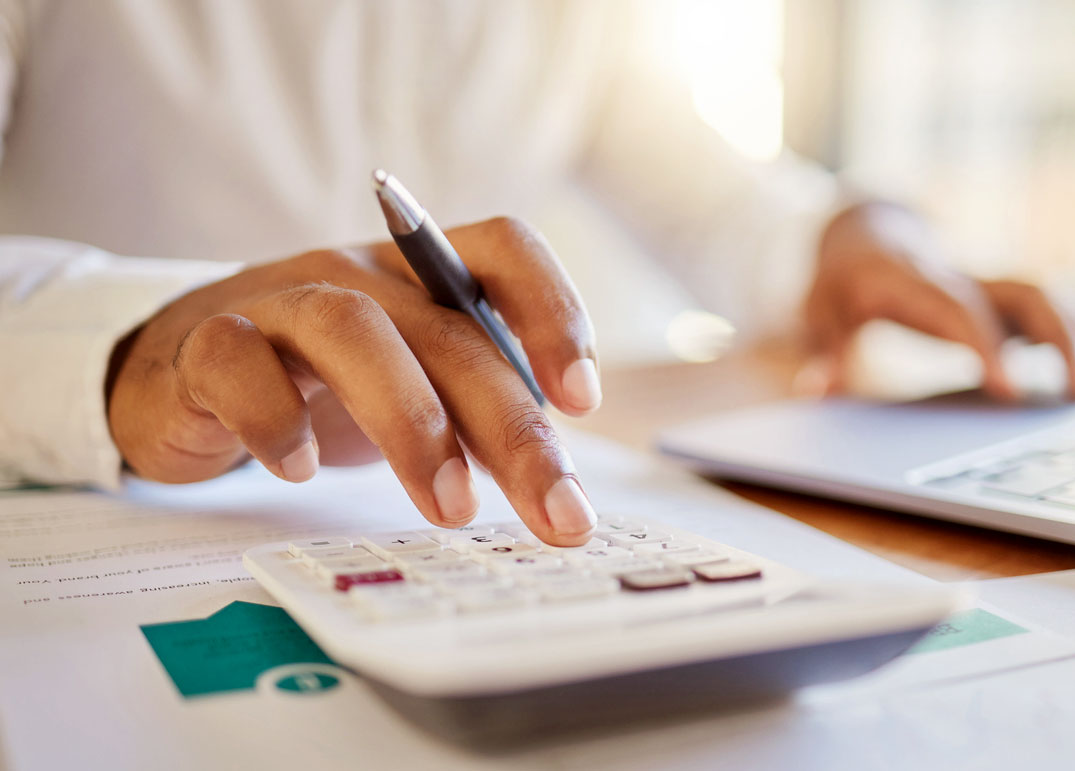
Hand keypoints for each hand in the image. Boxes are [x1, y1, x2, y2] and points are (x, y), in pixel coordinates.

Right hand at [106, 218, 602, 545]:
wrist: (184, 372)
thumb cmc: (321, 385)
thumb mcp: (414, 390)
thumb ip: (477, 418)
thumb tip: (556, 486)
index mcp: (422, 275)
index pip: (503, 249)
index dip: (553, 310)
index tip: (582, 401)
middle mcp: (359, 274)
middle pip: (448, 330)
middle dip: (512, 426)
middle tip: (555, 511)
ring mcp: (280, 299)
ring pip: (353, 330)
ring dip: (411, 422)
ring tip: (451, 507)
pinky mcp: (206, 343)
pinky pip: (238, 362)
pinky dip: (276, 418)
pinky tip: (300, 469)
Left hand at [802, 203, 1074, 400]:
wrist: (862, 235)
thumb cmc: (839, 282)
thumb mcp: (818, 313)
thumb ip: (824, 350)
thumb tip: (814, 391)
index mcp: (913, 280)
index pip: (959, 309)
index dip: (987, 345)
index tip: (1010, 391)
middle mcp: (960, 276)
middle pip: (1023, 295)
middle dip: (1061, 341)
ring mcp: (985, 282)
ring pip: (1047, 300)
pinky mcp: (999, 296)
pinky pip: (1050, 309)